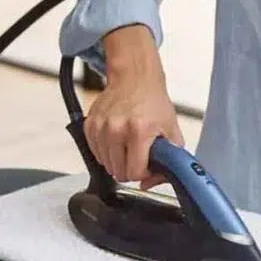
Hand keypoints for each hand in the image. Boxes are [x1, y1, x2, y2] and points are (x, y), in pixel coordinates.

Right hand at [83, 24, 184, 186]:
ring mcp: (101, 126)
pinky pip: (95, 152)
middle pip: (118, 171)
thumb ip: (170, 159)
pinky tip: (116, 140)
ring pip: (105, 164)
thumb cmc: (153, 102)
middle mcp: (117, 128)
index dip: (143, 173)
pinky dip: (106, 152)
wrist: (135, 78)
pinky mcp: (90, 124)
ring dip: (117, 160)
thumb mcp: (171, 129)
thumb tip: (151, 182)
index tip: (147, 165)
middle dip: (130, 168)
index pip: (134, 172)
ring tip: (127, 145)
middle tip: (138, 155)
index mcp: (139, 130)